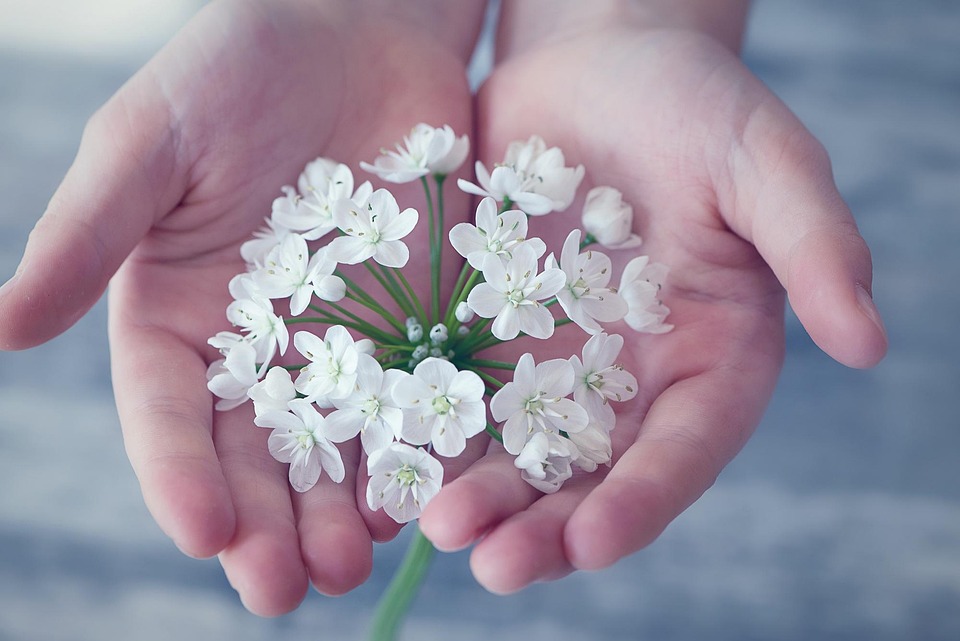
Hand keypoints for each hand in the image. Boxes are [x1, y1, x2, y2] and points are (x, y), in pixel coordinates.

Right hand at [0, 0, 483, 614]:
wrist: (360, 26)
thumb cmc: (239, 65)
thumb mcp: (152, 139)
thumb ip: (88, 232)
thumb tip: (0, 330)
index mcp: (177, 316)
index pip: (168, 415)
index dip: (179, 478)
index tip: (205, 534)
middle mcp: (258, 346)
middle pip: (254, 454)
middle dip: (266, 524)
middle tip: (283, 590)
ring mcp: (342, 340)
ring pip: (337, 447)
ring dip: (340, 510)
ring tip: (352, 565)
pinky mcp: (416, 322)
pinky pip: (418, 399)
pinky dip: (420, 452)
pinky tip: (429, 497)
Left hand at [418, 5, 887, 592]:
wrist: (596, 65)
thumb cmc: (694, 104)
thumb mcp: (762, 160)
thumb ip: (813, 243)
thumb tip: (869, 340)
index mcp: (710, 356)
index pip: (684, 448)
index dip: (643, 500)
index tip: (593, 541)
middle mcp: (632, 379)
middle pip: (593, 475)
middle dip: (548, 527)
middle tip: (497, 565)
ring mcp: (554, 362)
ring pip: (519, 452)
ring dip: (483, 497)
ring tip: (438, 527)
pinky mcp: (490, 333)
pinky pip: (458, 395)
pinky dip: (432, 433)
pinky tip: (394, 463)